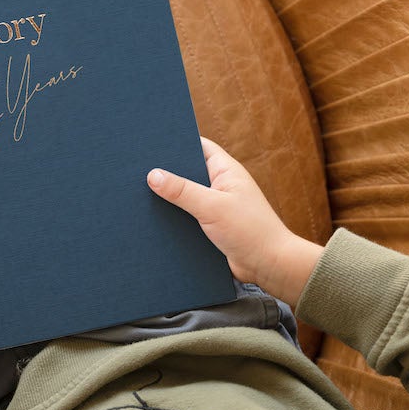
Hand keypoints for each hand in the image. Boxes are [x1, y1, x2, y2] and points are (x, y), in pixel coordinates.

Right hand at [147, 137, 323, 306]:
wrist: (270, 266)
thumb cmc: (249, 231)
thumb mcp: (212, 207)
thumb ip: (182, 190)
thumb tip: (152, 175)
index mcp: (226, 171)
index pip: (200, 146)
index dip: (177, 142)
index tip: (151, 143)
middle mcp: (221, 186)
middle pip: (189, 172)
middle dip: (167, 172)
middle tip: (138, 171)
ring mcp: (217, 207)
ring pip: (186, 197)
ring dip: (169, 199)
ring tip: (138, 195)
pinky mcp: (212, 227)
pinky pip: (188, 217)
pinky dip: (174, 218)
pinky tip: (153, 221)